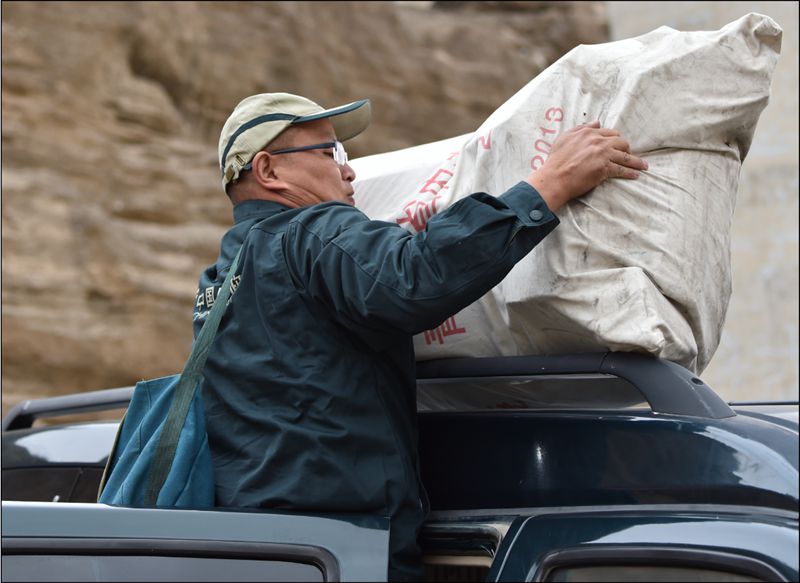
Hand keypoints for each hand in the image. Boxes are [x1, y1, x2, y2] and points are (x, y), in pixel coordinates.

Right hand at [526, 121, 647, 211]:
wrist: (554, 178)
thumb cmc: (556, 160)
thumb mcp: (565, 138)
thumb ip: (581, 128)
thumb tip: (597, 122)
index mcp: (588, 133)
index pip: (609, 133)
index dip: (616, 139)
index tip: (619, 145)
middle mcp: (597, 141)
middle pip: (621, 142)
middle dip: (627, 148)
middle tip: (629, 155)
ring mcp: (602, 155)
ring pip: (625, 156)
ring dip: (636, 161)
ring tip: (643, 166)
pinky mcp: (604, 169)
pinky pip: (622, 170)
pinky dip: (630, 172)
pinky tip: (636, 174)